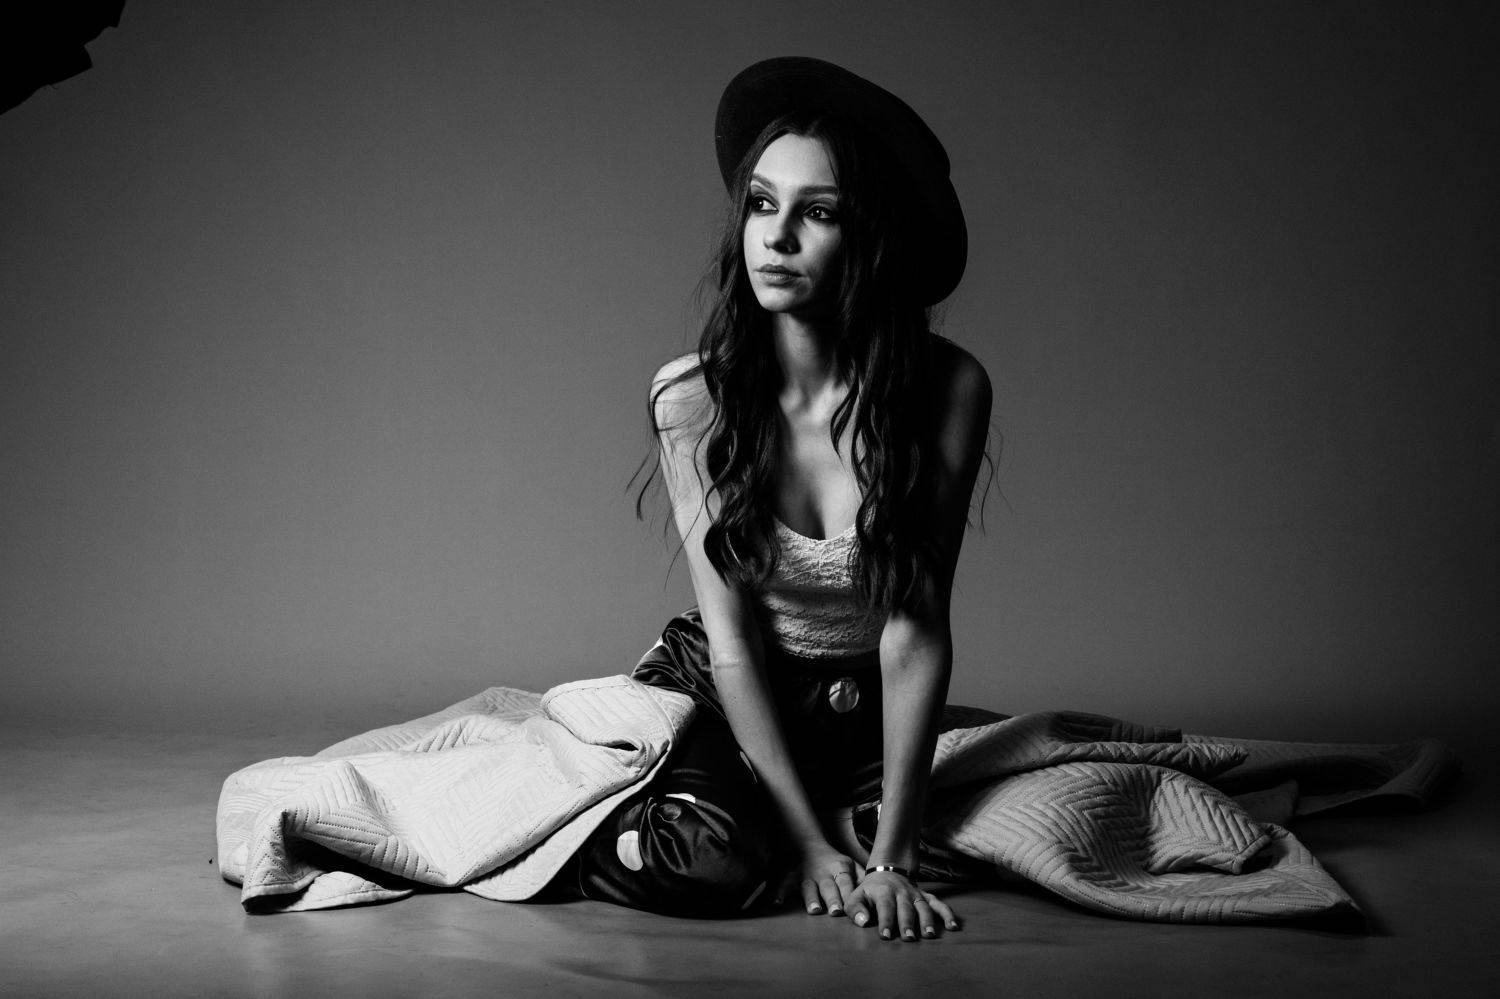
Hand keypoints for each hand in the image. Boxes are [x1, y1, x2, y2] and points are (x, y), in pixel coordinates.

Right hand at [776, 840, 860, 916]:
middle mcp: (824, 873)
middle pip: (829, 887)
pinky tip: (777, 903)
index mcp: (840, 868)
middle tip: (836, 911)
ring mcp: (807, 875)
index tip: (853, 908)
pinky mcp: (792, 877)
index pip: (846, 883)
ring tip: (814, 910)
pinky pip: (785, 885)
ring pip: (808, 888)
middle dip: (832, 899)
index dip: (849, 895)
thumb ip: (862, 877)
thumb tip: (874, 892)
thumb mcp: (851, 865)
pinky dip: (780, 893)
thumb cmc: (834, 862)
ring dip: (811, 899)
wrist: (809, 844)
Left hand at [845, 869, 959, 941]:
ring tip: (930, 935)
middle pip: (905, 908)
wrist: (887, 871)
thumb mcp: (855, 896)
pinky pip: (938, 904)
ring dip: (927, 921)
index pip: (885, 907)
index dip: (885, 921)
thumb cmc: (869, 891)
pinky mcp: (926, 896)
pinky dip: (947, 914)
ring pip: (923, 907)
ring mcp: (915, 894)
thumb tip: (862, 923)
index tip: (886, 936)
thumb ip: (855, 909)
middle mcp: (901, 892)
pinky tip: (953, 926)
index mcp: (883, 892)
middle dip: (907, 923)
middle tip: (909, 939)